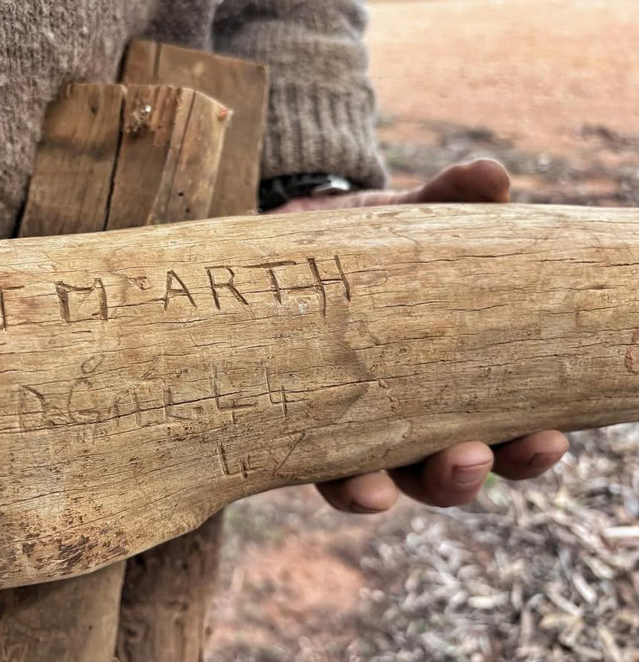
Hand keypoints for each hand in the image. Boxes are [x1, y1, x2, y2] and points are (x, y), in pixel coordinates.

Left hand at [269, 159, 569, 512]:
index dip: (525, 449)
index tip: (547, 436)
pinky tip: (341, 483)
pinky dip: (327, 478)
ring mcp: (342, 428)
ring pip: (372, 484)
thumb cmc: (367, 243)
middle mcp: (399, 419)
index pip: (499, 432)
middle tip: (470, 457)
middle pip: (438, 475)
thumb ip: (448, 200)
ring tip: (380, 491)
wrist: (287, 244)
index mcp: (448, 386)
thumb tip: (490, 175)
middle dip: (457, 477)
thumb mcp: (409, 221)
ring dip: (382, 492)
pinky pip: (303, 469)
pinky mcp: (288, 423)